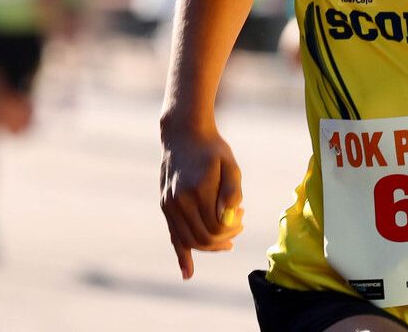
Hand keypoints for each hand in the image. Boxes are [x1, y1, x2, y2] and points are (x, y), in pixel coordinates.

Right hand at [160, 124, 243, 279]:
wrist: (183, 134)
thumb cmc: (212, 149)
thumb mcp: (230, 164)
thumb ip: (233, 191)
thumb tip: (232, 217)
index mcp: (198, 189)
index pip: (218, 226)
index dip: (233, 228)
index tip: (242, 216)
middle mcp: (180, 200)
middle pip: (204, 237)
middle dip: (224, 239)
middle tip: (239, 226)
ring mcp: (170, 204)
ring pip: (190, 240)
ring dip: (210, 245)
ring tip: (226, 237)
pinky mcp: (165, 206)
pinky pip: (174, 236)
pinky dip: (182, 255)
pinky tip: (188, 273)